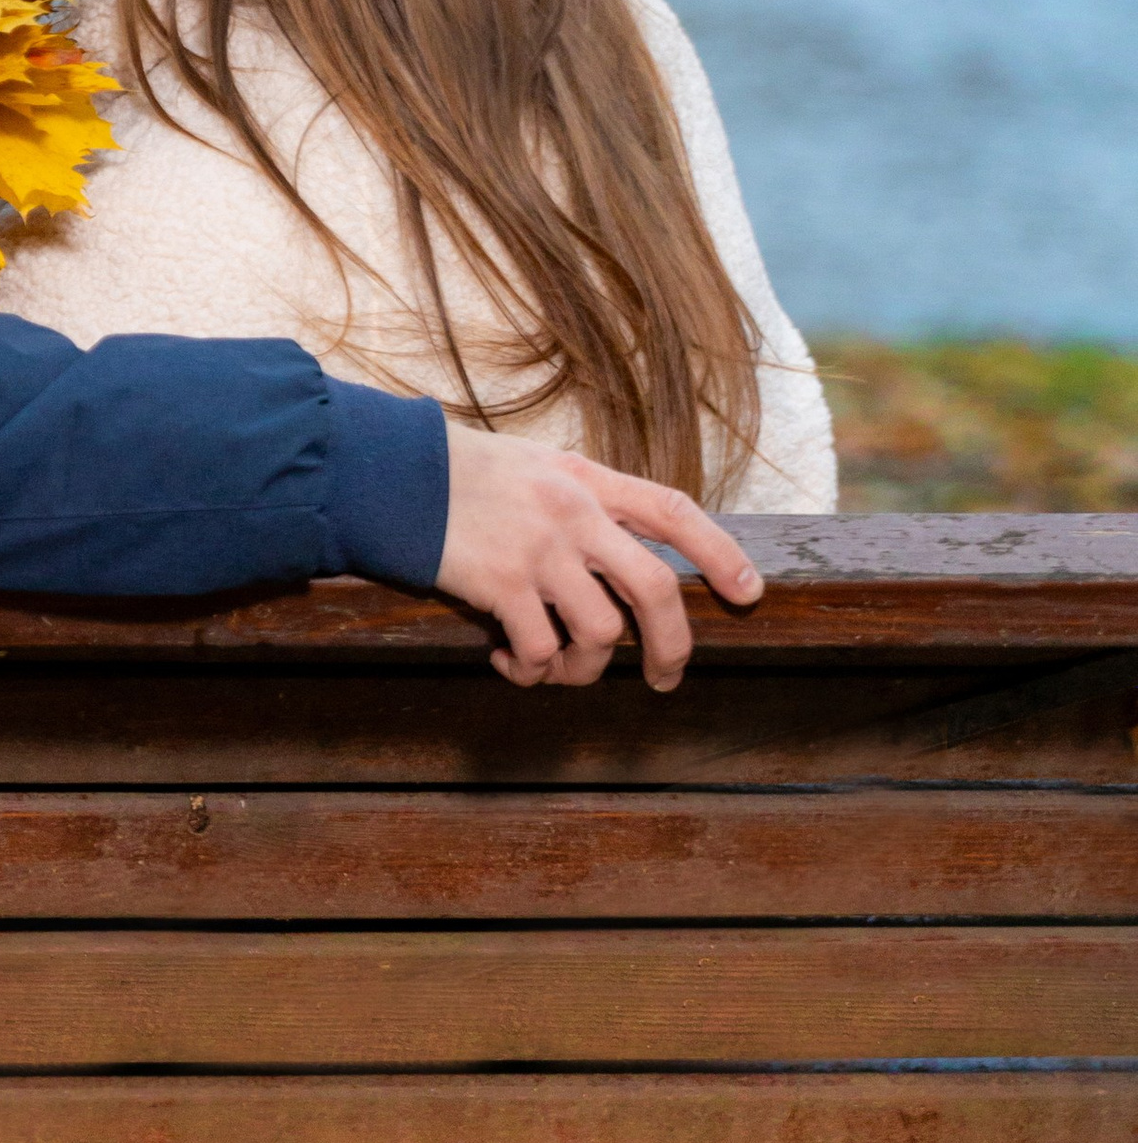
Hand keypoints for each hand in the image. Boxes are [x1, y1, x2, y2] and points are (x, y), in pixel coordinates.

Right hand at [435, 421, 762, 691]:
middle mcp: (574, 513)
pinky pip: (539, 649)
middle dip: (671, 645)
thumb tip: (619, 551)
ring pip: (600, 632)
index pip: (673, 511)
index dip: (720, 553)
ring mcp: (540, 550)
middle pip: (654, 588)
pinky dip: (530, 670)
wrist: (392, 473)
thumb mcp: (535, 465)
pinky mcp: (502, 584)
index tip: (749, 592)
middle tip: (664, 677)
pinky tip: (508, 662)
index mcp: (588, 478)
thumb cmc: (462, 473)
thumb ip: (581, 499)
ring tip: (555, 668)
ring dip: (584, 667)